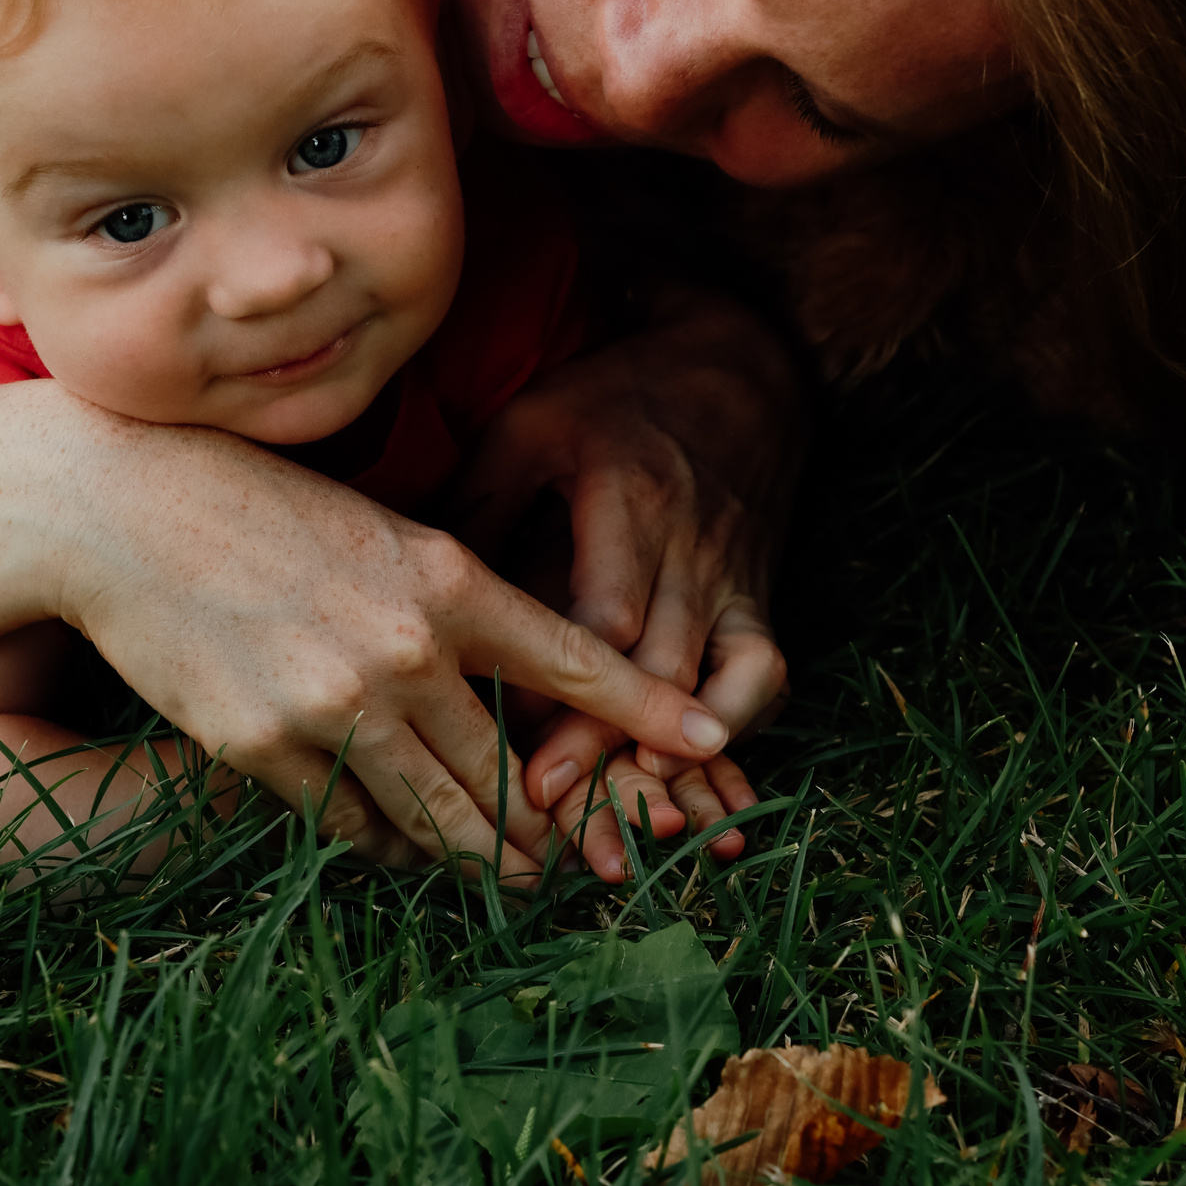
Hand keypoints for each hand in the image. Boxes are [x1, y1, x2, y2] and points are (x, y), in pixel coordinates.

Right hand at [58, 418, 733, 883]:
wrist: (124, 510)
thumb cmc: (260, 505)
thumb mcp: (384, 528)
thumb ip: (452, 601)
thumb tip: (518, 675)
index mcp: (446, 580)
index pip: (572, 660)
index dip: (646, 709)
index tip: (709, 740)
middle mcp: (403, 650)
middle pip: (511, 774)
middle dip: (553, 826)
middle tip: (586, 855)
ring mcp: (334, 707)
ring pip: (440, 820)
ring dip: (480, 855)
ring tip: (507, 872)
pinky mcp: (266, 749)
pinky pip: (352, 828)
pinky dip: (386, 844)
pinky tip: (399, 845)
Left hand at [459, 284, 800, 799]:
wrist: (741, 370)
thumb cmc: (614, 401)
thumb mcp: (529, 428)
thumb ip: (478, 508)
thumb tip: (417, 600)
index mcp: (626, 503)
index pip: (605, 617)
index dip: (564, 691)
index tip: (512, 750)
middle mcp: (689, 549)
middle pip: (658, 669)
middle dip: (608, 748)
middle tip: (552, 809)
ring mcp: (732, 579)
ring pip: (718, 684)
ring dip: (678, 755)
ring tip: (638, 814)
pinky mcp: (758, 598)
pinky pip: (767, 674)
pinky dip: (741, 726)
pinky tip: (701, 775)